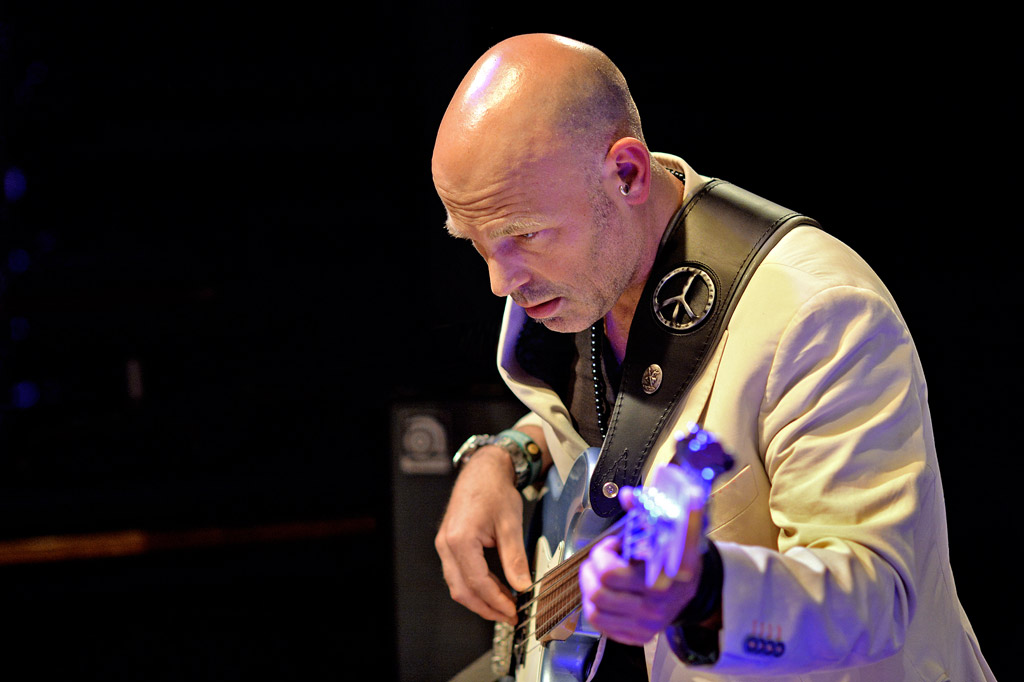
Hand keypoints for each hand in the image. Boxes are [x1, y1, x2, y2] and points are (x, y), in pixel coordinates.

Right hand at [435, 446, 532, 624]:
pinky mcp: (448, 543)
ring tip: (504, 606)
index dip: (496, 601)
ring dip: (479, 600)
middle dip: (486, 608)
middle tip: (509, 616)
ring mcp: (444, 544)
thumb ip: (515, 559)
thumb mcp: (511, 525)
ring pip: (457, 584)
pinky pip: (457, 573)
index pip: (478, 583)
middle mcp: (446, 544)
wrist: (483, 470)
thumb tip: (522, 586)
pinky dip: (474, 586)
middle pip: (462, 590)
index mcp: (460, 539)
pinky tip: (493, 589)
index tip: (514, 611)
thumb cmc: (495, 490)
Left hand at [578, 487, 702, 645]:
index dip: (610, 551)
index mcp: (669, 572)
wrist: (692, 592)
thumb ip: (648, 512)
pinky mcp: (638, 635)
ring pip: (596, 606)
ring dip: (589, 584)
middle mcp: (659, 599)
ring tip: (598, 572)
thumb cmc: (676, 559)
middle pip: (603, 584)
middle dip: (594, 564)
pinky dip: (593, 605)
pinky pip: (599, 623)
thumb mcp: (671, 533)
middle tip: (602, 554)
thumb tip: (626, 496)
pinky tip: (603, 591)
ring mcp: (648, 621)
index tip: (615, 541)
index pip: (624, 567)